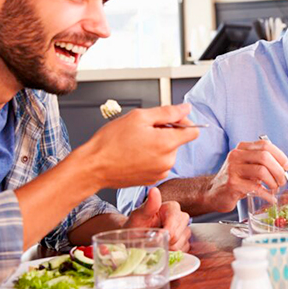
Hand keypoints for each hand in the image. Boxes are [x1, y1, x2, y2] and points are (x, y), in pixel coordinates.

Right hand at [80, 104, 198, 188]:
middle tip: (143, 130)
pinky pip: (159, 163)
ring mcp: (160, 172)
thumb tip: (186, 109)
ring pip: (168, 152)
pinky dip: (151, 156)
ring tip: (136, 142)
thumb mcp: (139, 117)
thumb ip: (167, 112)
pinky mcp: (152, 179)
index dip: (183, 121)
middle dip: (165, 132)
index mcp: (166, 144)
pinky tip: (135, 153)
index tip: (170, 119)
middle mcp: (167, 161)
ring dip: (158, 144)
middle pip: (178, 140)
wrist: (93, 166)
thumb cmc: (111, 142)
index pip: (194, 131)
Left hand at [124, 188, 190, 251]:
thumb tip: (154, 190)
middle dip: (163, 241)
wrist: (135, 235)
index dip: (164, 233)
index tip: (154, 237)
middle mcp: (182, 217)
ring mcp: (185, 229)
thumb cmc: (137, 224)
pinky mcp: (186, 241)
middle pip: (177, 236)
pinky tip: (162, 246)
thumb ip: (149, 205)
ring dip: (166, 247)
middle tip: (151, 239)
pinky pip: (181, 251)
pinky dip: (170, 252)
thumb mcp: (138, 215)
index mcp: (172, 207)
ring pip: (179, 245)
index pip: (174, 224)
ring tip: (155, 241)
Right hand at [204, 139, 287, 212]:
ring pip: (261, 171)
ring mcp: (233, 169)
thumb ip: (262, 162)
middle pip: (265, 157)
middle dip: (278, 170)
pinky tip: (271, 198)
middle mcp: (236, 156)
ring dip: (273, 182)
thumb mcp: (248, 165)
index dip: (280, 156)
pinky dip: (267, 194)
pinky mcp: (232, 184)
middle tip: (282, 180)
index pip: (265, 145)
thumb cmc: (235, 179)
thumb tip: (284, 167)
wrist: (214, 193)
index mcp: (242, 148)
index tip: (287, 166)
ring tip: (275, 188)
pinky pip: (255, 188)